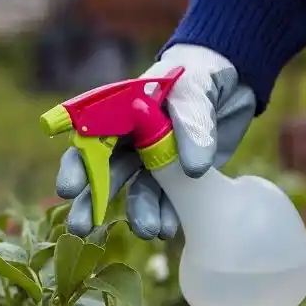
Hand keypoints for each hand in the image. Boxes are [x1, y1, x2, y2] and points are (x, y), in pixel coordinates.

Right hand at [55, 44, 256, 239]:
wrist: (236, 80)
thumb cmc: (203, 73)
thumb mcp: (195, 88)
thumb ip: (191, 122)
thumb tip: (192, 169)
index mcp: (120, 113)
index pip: (89, 140)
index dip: (77, 166)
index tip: (69, 190)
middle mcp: (131, 140)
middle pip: (105, 173)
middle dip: (93, 202)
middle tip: (81, 228)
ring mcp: (154, 161)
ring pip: (138, 191)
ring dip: (139, 213)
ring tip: (148, 232)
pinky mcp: (179, 177)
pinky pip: (169, 200)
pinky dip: (168, 215)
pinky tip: (169, 229)